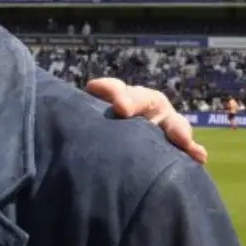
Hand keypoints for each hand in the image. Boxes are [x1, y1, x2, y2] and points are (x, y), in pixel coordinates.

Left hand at [85, 78, 208, 164]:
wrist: (114, 154)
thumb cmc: (94, 137)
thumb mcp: (84, 126)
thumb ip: (77, 117)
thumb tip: (45, 115)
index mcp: (118, 99)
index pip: (113, 88)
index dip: (108, 88)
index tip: (96, 91)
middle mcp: (141, 108)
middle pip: (143, 99)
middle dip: (134, 102)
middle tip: (122, 108)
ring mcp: (161, 124)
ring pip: (172, 122)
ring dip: (176, 129)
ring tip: (180, 140)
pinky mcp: (174, 144)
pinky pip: (186, 147)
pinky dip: (192, 150)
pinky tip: (199, 157)